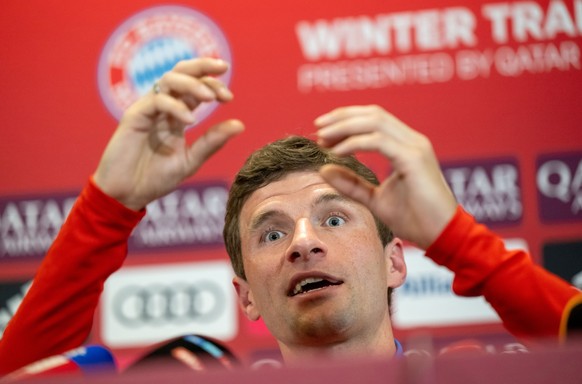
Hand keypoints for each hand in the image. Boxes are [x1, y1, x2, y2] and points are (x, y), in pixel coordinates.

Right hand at [93, 58, 243, 210]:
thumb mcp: (191, 160)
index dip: (213, 85)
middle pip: (182, 72)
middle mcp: (162, 107)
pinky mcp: (134, 116)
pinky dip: (175, 106)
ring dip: (192, 84)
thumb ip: (212, 142)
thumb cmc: (155, 178)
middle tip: (223, 68)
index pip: (196, 87)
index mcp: (177, 115)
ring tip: (210, 98)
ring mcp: (148, 109)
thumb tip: (240, 125)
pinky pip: (157, 100)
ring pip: (169, 79)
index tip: (230, 97)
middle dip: (203, 66)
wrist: (127, 194)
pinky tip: (190, 120)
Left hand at [315, 105, 455, 248]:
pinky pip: (378, 141)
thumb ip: (351, 184)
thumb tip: (323, 169)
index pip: (374, 119)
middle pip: (373, 114)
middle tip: (317, 128)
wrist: (443, 236)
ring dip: (345, 126)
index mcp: (407, 146)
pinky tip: (337, 152)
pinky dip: (354, 143)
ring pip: (375, 121)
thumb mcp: (375, 199)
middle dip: (341, 117)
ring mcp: (415, 147)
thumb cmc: (416, 219)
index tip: (322, 132)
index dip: (346, 120)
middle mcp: (413, 140)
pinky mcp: (414, 159)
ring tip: (323, 138)